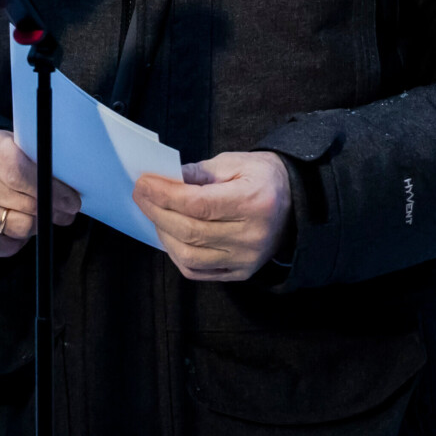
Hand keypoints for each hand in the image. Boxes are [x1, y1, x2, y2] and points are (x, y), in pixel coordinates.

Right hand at [0, 128, 79, 258]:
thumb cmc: (6, 161)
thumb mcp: (20, 147)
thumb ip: (40, 160)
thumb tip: (73, 182)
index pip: (20, 173)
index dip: (52, 190)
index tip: (73, 201)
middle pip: (25, 203)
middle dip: (53, 210)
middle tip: (68, 211)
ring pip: (19, 227)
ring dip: (39, 224)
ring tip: (44, 216)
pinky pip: (8, 246)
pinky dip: (21, 240)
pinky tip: (20, 224)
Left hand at [134, 151, 291, 281]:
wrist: (295, 202)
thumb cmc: (262, 177)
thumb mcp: (235, 162)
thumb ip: (199, 172)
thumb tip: (165, 180)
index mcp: (254, 202)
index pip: (198, 204)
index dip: (165, 195)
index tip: (143, 184)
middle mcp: (252, 236)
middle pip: (191, 231)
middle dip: (158, 212)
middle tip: (141, 196)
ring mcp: (247, 259)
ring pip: (190, 256)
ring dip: (164, 235)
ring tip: (154, 214)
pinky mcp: (241, 273)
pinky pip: (198, 272)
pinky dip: (177, 255)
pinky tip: (170, 236)